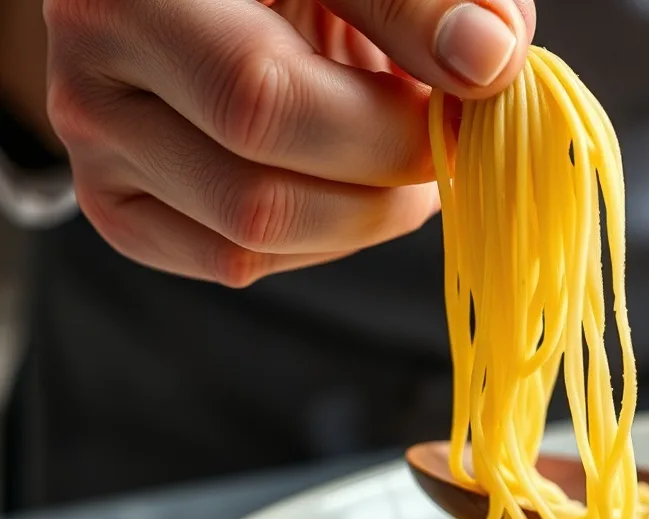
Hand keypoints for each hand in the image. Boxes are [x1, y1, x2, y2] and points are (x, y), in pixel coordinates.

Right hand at [44, 0, 534, 285]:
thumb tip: (488, 60)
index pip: (265, 98)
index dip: (390, 128)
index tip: (470, 111)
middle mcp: (94, 72)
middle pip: (260, 193)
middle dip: (385, 184)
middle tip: (442, 144)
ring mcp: (96, 149)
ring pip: (247, 242)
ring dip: (359, 219)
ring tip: (400, 162)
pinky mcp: (119, 206)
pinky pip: (231, 263)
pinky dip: (316, 240)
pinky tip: (343, 184)